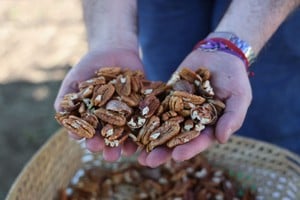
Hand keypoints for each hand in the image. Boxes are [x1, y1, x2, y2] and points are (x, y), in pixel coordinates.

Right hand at [54, 47, 142, 161]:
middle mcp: (111, 119)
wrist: (113, 48)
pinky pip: (145, 117)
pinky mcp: (143, 104)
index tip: (90, 144)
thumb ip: (67, 97)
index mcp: (93, 118)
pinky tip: (147, 135)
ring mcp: (128, 113)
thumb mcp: (75, 79)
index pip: (90, 133)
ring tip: (128, 152)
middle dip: (110, 147)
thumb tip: (59, 114)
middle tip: (110, 156)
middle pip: (110, 137)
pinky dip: (147, 126)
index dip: (89, 140)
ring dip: (128, 144)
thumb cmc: (89, 66)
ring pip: (128, 132)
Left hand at [138, 50, 251, 166]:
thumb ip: (233, 117)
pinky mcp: (167, 96)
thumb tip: (222, 139)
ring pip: (162, 126)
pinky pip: (155, 106)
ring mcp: (178, 108)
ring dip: (149, 138)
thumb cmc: (234, 77)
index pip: (198, 141)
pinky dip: (144, 115)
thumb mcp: (239, 96)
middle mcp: (191, 120)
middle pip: (176, 138)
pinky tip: (132, 123)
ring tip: (136, 152)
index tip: (176, 157)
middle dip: (162, 151)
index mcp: (209, 126)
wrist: (219, 53)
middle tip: (147, 162)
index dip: (188, 149)